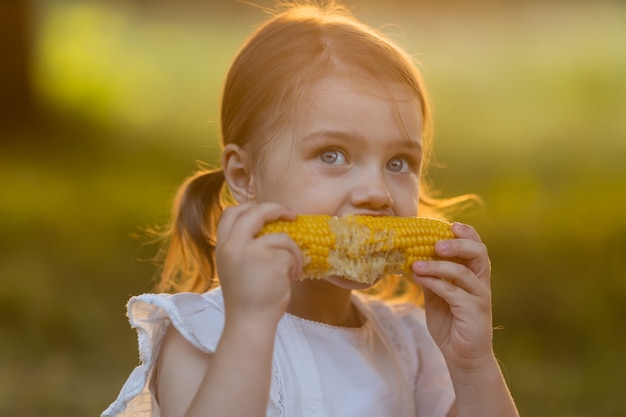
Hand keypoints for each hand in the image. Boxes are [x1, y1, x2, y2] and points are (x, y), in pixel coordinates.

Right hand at [216, 202, 302, 325]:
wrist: (249, 322)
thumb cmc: (248, 298)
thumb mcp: (236, 266)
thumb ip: (244, 245)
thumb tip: (270, 225)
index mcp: (223, 246)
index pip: (232, 212)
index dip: (251, 207)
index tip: (268, 212)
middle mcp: (232, 245)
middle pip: (256, 212)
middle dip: (277, 209)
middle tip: (292, 215)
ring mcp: (250, 251)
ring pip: (281, 237)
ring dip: (294, 252)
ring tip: (293, 270)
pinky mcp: (269, 260)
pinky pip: (290, 254)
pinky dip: (295, 266)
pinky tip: (290, 279)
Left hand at [412, 222, 493, 371]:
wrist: (461, 356)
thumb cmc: (450, 323)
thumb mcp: (437, 294)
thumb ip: (431, 275)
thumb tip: (411, 256)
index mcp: (473, 274)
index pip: (475, 245)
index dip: (466, 233)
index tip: (449, 225)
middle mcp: (480, 282)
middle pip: (478, 253)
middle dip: (458, 244)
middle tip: (436, 243)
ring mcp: (479, 297)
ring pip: (464, 272)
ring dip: (438, 265)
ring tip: (416, 264)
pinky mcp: (474, 312)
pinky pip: (454, 292)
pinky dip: (435, 283)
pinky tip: (419, 279)